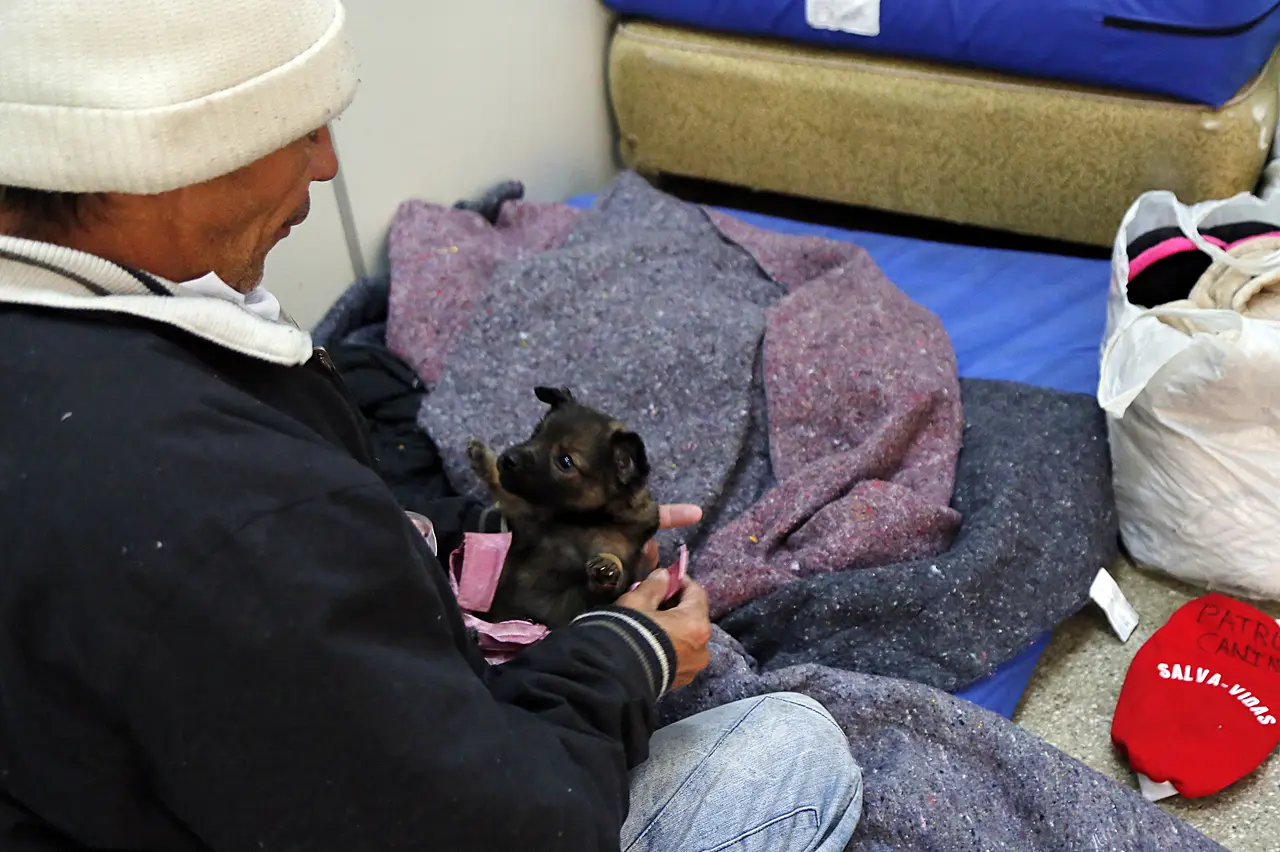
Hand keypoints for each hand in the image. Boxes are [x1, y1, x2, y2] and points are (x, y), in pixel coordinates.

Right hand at [619, 508, 709, 691]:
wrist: (613, 676)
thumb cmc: (630, 633)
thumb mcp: (638, 602)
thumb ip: (654, 586)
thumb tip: (664, 576)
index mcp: (697, 625)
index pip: (697, 593)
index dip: (681, 582)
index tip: (666, 577)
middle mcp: (702, 648)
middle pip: (693, 617)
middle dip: (675, 606)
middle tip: (653, 599)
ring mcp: (692, 668)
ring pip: (687, 638)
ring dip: (673, 627)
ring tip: (649, 622)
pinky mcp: (679, 681)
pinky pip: (679, 655)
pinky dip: (669, 646)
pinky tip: (650, 642)